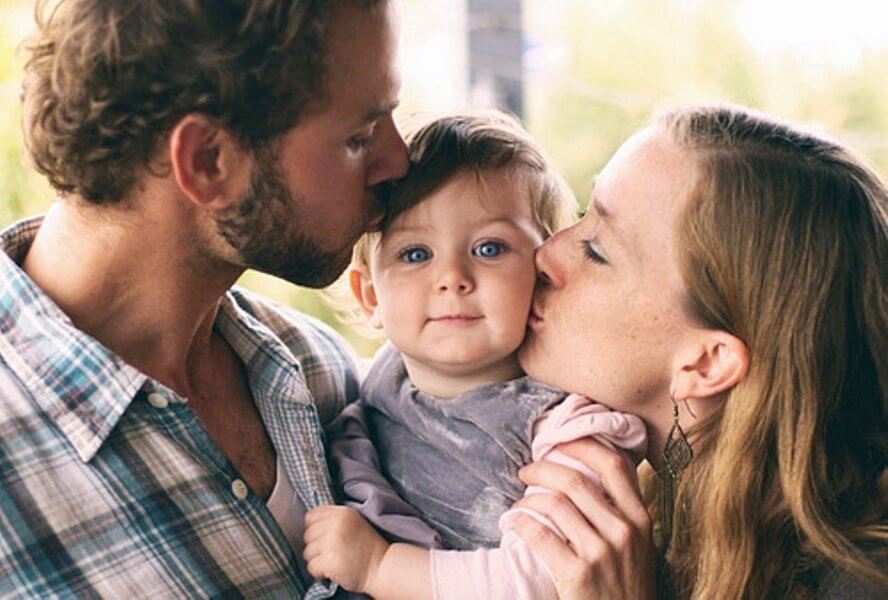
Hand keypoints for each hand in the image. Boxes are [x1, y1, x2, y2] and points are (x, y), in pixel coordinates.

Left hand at [303, 505, 388, 593]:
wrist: (382, 567)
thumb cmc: (367, 547)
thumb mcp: (354, 522)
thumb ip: (334, 519)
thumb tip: (309, 525)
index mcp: (342, 513)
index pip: (311, 516)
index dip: (314, 528)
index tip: (324, 537)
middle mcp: (336, 524)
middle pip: (307, 535)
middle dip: (316, 546)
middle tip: (333, 552)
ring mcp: (332, 542)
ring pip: (307, 552)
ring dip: (318, 560)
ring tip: (335, 560)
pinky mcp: (329, 561)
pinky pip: (311, 567)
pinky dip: (320, 572)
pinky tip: (333, 570)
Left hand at [513, 439, 655, 599]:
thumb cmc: (626, 584)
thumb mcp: (637, 545)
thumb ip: (621, 512)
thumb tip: (589, 472)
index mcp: (640, 520)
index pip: (614, 466)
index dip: (584, 445)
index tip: (561, 440)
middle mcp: (623, 532)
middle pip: (576, 480)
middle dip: (544, 468)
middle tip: (527, 470)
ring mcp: (601, 554)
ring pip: (555, 504)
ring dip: (529, 497)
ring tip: (520, 501)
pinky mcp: (577, 574)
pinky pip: (539, 535)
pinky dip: (520, 523)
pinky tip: (514, 522)